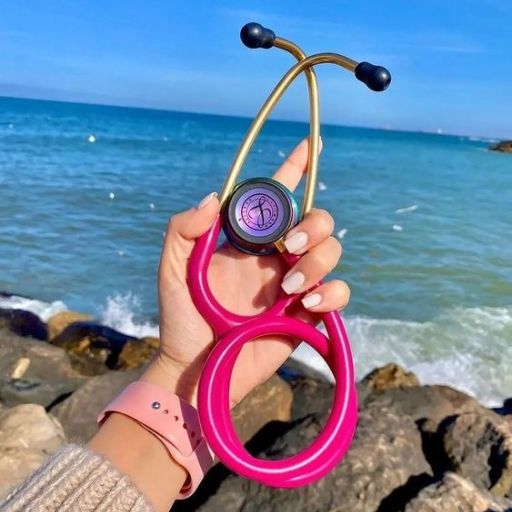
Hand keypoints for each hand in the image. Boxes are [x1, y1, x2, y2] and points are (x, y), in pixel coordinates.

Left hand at [142, 138, 349, 406]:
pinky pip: (340, 293)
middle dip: (313, 226)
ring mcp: (294, 284)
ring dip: (317, 262)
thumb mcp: (172, 272)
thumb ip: (182, 231)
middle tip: (289, 248)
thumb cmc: (181, 320)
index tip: (312, 144)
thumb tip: (212, 200)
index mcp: (247, 242)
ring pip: (332, 252)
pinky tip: (309, 304)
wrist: (198, 370)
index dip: (294, 169)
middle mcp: (274, 257)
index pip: (275, 197)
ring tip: (288, 289)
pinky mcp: (308, 315)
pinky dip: (333, 293)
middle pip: (315, 221)